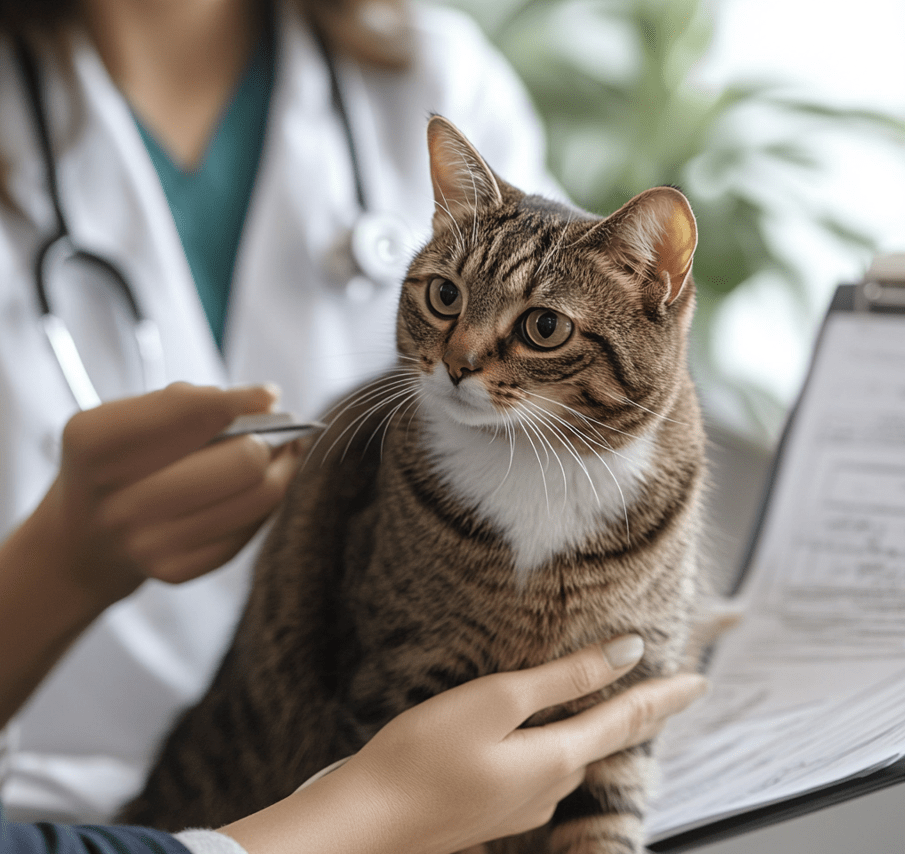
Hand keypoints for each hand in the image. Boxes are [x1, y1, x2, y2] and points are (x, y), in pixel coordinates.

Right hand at [47, 382, 302, 603]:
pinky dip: (266, 501)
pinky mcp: (177, 570)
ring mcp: (147, 544)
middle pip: (244, 459)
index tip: (269, 395)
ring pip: (260, 495)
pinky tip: (257, 488)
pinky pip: (253, 527)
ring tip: (282, 453)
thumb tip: (266, 401)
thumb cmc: (121, 463)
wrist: (85, 539)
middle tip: (281, 430)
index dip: (242, 399)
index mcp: (95, 443)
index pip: (190, 410)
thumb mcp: (129, 418)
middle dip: (273, 438)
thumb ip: (189, 402)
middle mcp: (117, 501)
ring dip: (282, 467)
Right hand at [221, 638, 707, 853]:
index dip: (665, 696)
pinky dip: (564, 745)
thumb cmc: (424, 753)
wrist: (371, 821)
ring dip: (602, 729)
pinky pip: (547, 770)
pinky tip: (553, 736)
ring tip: (620, 706)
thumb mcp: (497, 700)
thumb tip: (627, 653)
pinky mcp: (497, 808)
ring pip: (577, 757)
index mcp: (556, 758)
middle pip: (608, 742)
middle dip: (641, 714)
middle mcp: (550, 788)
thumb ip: (564, 678)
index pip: (627, 719)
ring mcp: (523, 804)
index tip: (700, 680)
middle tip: (671, 691)